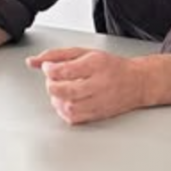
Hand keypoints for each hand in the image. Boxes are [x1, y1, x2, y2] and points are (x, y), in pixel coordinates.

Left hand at [26, 47, 146, 124]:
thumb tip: (32, 61)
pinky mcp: (98, 114)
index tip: (48, 67)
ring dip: (56, 99)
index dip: (49, 69)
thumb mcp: (84, 52)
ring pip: (68, 106)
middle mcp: (99, 83)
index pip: (64, 70)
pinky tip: (67, 101)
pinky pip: (74, 118)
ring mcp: (100, 101)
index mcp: (96, 64)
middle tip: (53, 80)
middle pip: (64, 90)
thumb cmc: (110, 66)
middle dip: (51, 85)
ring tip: (60, 91)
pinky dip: (64, 111)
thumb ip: (57, 55)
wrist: (137, 82)